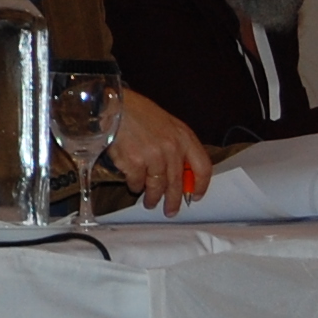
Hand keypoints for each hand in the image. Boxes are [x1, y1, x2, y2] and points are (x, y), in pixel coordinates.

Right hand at [107, 95, 212, 213]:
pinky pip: (137, 183)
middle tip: (170, 211)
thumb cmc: (139, 113)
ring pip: (157, 187)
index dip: (201, 185)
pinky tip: (133, 184)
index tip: (195, 195)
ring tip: (149, 202)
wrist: (115, 106)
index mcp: (184, 137)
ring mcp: (153, 157)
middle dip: (173, 200)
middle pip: (177, 183)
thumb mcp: (167, 124)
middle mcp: (172, 148)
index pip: (203, 167)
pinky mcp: (134, 163)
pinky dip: (134, 186)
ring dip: (152, 197)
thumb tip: (179, 172)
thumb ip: (177, 146)